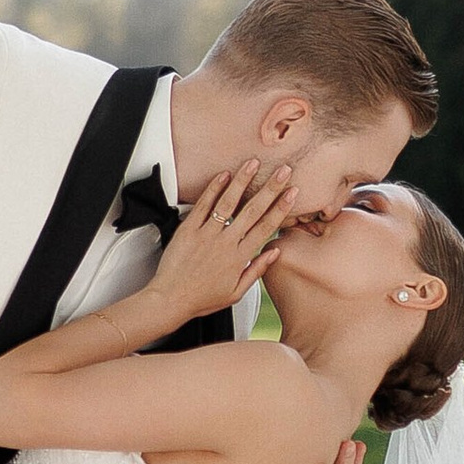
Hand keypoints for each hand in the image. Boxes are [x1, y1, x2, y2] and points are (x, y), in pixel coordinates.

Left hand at [144, 161, 292, 327]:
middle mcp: (226, 243)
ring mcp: (207, 234)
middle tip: (283, 170)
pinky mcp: (189, 230)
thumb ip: (257, 270)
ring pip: (229, 202)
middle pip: (253, 210)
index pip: (266, 227)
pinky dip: (214, 188)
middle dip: (270, 188)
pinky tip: (224, 174)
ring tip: (253, 163)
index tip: (292, 192)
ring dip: (243, 180)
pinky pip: (203, 205)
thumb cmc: (201, 299)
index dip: (281, 208)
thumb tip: (274, 252)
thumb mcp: (235, 293)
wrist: (170, 300)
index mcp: (240, 258)